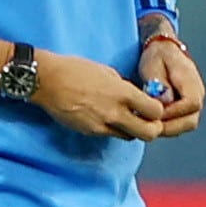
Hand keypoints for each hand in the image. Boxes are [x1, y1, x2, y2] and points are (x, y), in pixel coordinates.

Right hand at [32, 50, 162, 140]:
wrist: (47, 80)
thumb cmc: (75, 70)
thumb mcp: (107, 72)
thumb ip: (124, 87)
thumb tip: (134, 98)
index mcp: (122, 93)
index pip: (155, 112)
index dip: (158, 111)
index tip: (153, 107)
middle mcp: (115, 112)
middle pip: (149, 133)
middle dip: (152, 129)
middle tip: (147, 122)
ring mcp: (101, 125)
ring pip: (129, 137)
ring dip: (131, 130)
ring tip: (124, 118)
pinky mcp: (89, 132)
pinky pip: (109, 134)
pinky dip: (112, 128)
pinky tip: (103, 116)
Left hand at [141, 31, 204, 137]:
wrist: (163, 50)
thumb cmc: (157, 57)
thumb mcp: (153, 66)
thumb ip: (159, 84)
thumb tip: (165, 102)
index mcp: (191, 80)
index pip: (192, 104)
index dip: (173, 113)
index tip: (155, 114)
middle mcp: (197, 93)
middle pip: (191, 120)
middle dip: (170, 127)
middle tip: (149, 126)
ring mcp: (194, 102)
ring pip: (186, 125)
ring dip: (169, 129)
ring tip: (149, 125)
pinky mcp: (187, 108)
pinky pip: (181, 123)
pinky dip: (168, 126)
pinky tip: (153, 122)